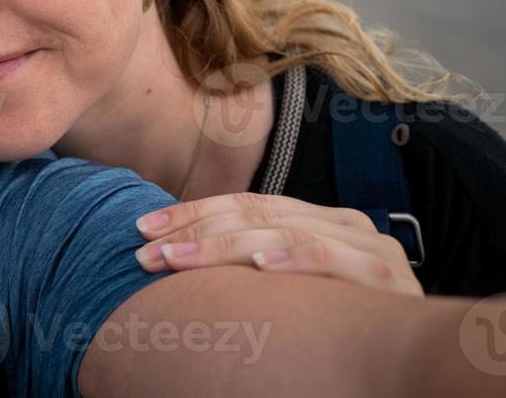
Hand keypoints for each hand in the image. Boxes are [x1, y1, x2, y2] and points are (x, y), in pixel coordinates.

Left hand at [133, 192, 422, 295]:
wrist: (413, 351)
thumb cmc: (342, 321)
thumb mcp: (294, 284)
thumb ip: (256, 261)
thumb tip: (176, 254)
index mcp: (318, 217)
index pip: (243, 204)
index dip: (191, 213)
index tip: (143, 229)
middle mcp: (342, 222)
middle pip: (254, 214)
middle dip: (194, 231)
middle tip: (146, 250)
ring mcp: (366, 245)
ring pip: (282, 231)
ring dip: (222, 246)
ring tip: (177, 260)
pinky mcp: (386, 276)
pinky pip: (332, 259)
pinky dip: (294, 258)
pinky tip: (259, 265)